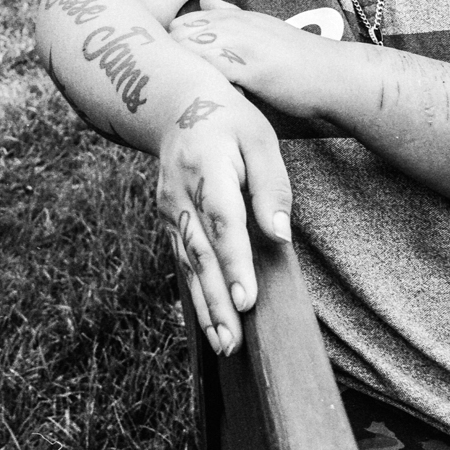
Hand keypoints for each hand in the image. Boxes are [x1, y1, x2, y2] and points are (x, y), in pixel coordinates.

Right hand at [157, 92, 292, 355]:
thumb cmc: (228, 120)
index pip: (222, 222)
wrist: (173, 104)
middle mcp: (180, 194)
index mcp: (207, 168)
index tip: (247, 300)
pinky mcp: (169, 220)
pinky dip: (196, 294)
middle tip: (233, 342)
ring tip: (224, 346)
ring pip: (187, 265)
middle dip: (217, 301)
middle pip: (200, 254)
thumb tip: (280, 235)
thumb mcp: (258, 138)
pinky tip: (211, 323)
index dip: (234, 263)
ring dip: (206, 306)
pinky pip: (183, 262)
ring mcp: (169, 209)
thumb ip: (270, 186)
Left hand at [169, 0, 335, 118]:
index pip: (183, 23)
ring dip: (183, 70)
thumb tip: (204, 0)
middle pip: (178, 34)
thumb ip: (230, 16)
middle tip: (179, 84)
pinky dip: (202, 82)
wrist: (338, 76)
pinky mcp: (250, 67)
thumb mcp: (262, 29)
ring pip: (188, 48)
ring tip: (188, 93)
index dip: (176, 46)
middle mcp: (235, 25)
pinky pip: (210, 69)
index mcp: (235, 18)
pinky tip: (204, 100)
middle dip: (172, 57)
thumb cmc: (301, 62)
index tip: (181, 70)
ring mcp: (242, 44)